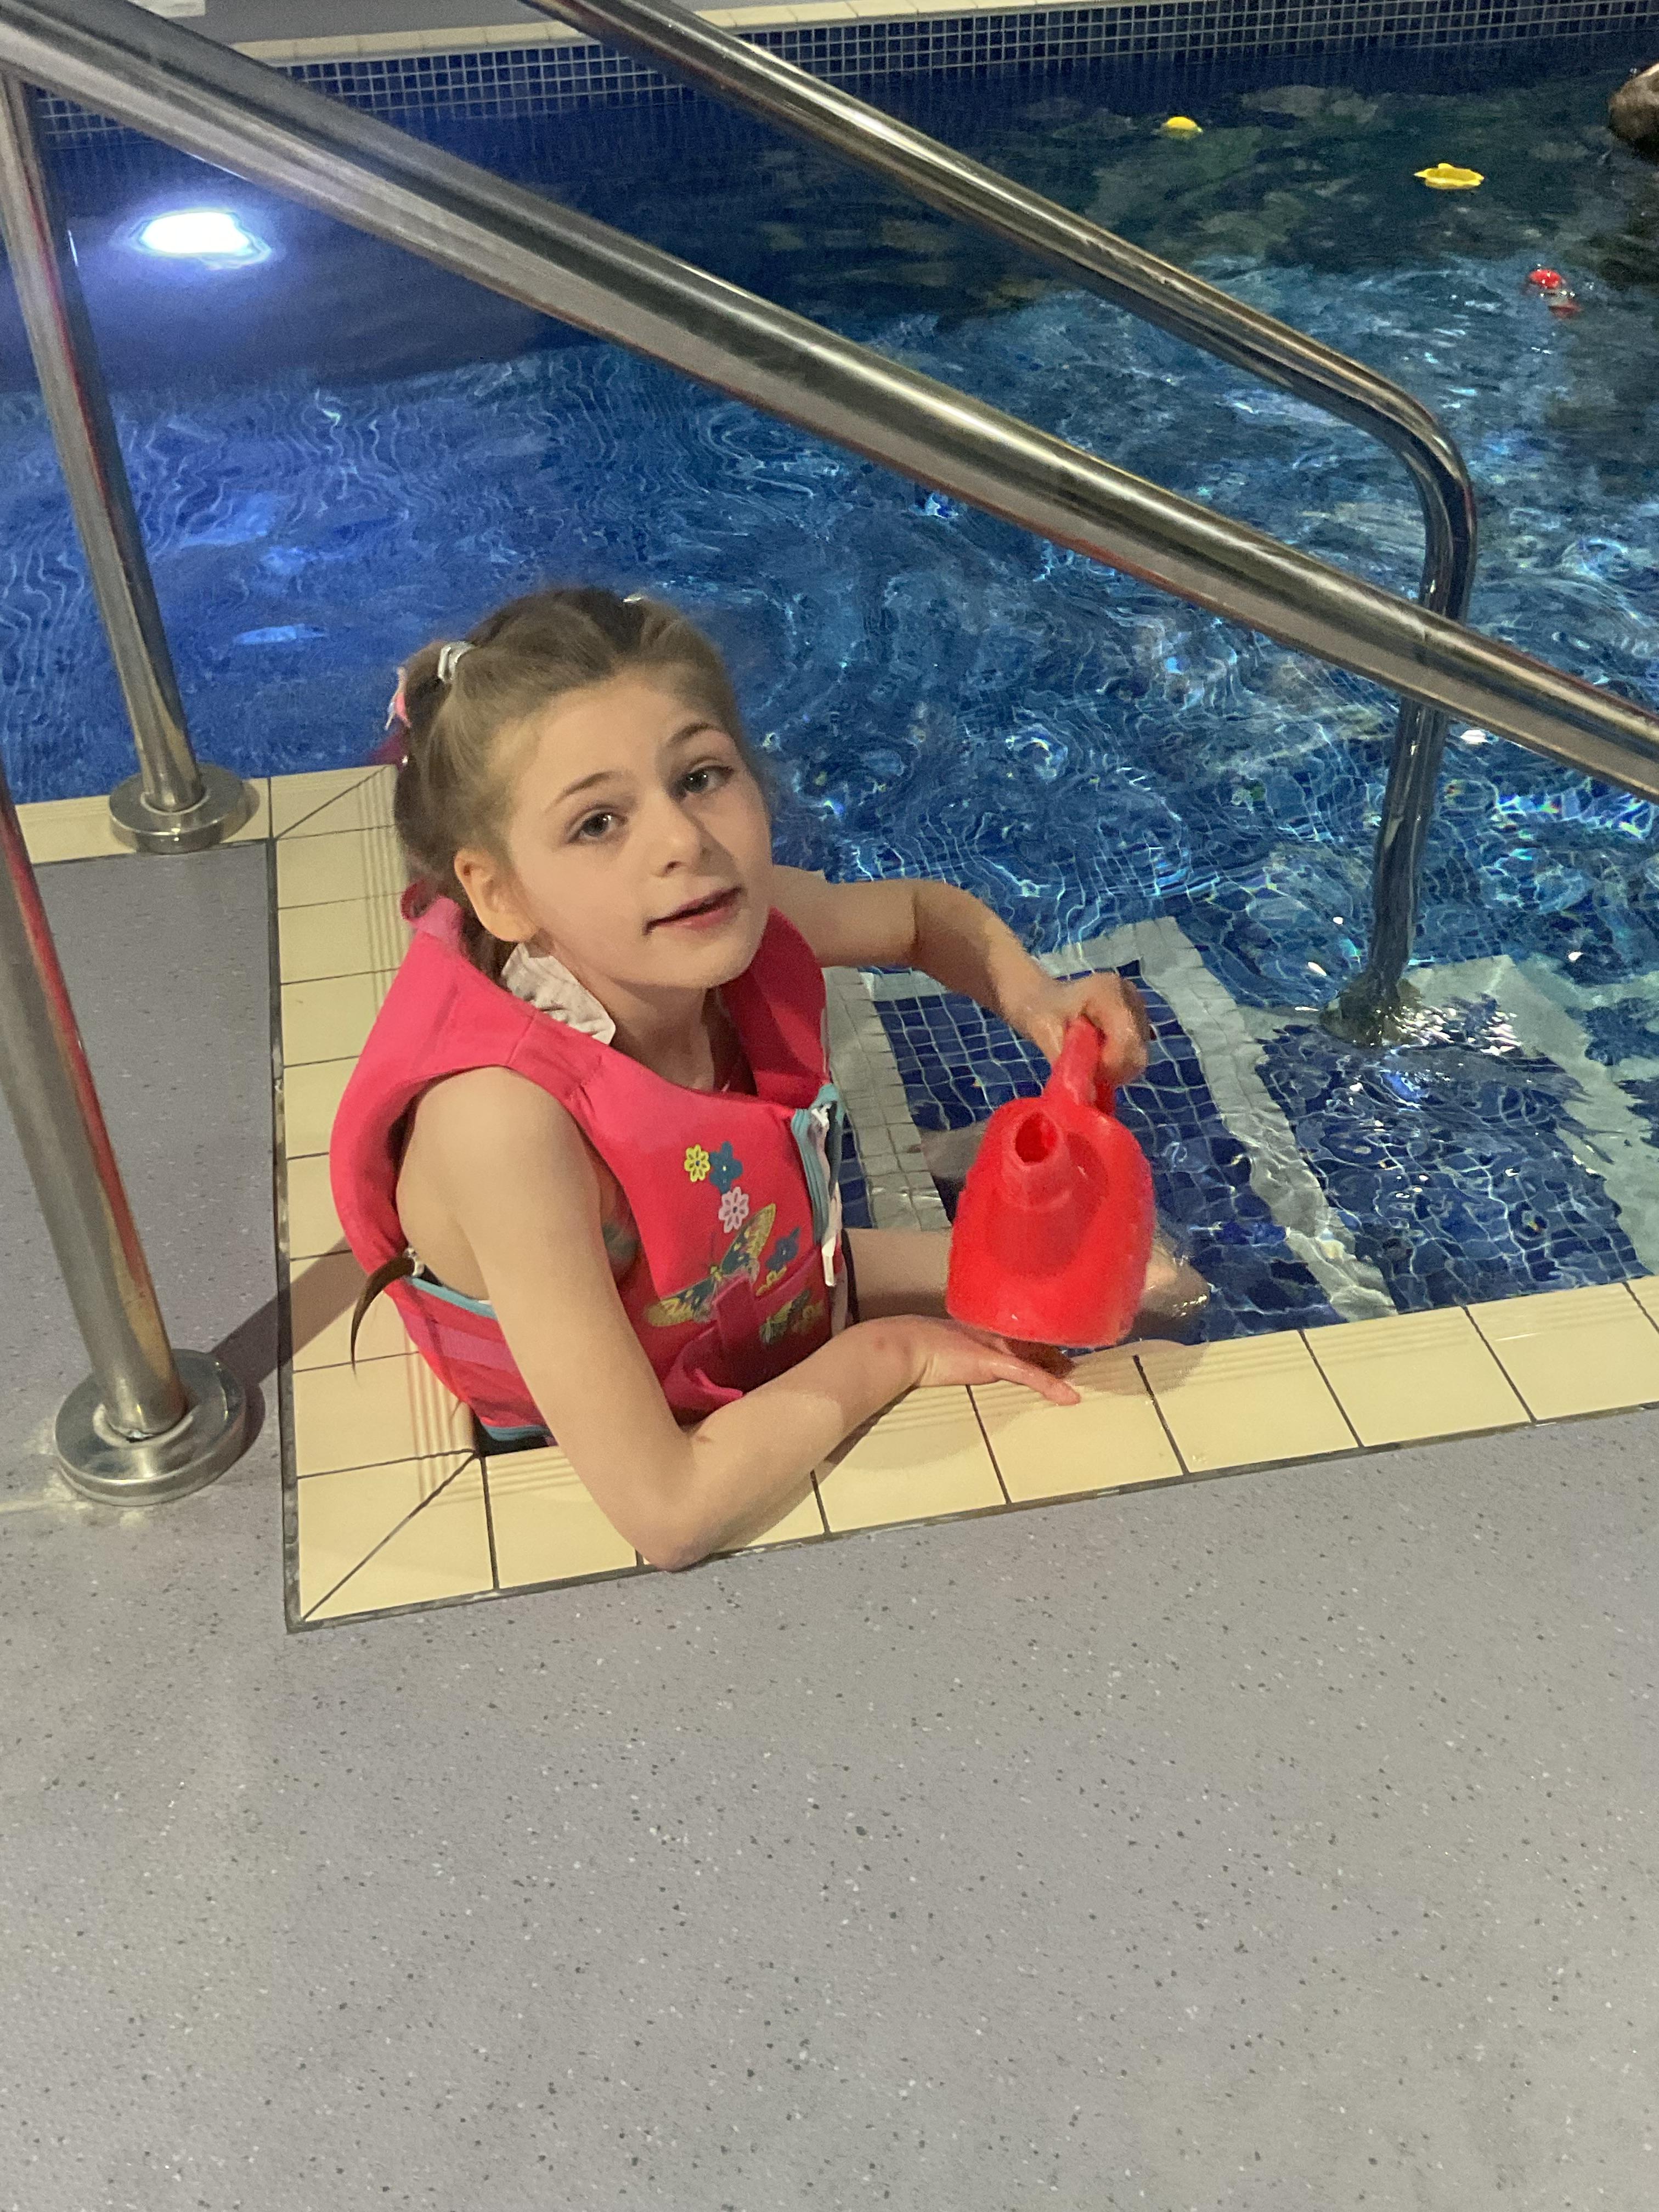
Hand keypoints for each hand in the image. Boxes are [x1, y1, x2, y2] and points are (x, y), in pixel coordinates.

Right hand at [891, 1315, 1079, 1405]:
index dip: (1032, 1340)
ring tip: (1074, 1377)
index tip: (1046, 1347)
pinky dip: (1050, 1386)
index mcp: (979, 1328)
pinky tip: (1068, 1397)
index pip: (1013, 1334)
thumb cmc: (915, 1347)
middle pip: (1030, 1342)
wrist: (906, 1346)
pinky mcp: (994, 1362)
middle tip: (1070, 1363)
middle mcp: (992, 1333)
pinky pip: (1029, 1375)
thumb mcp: (941, 1348)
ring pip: (1036, 1356)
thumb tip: (954, 1360)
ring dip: (1056, 1369)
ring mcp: (995, 1346)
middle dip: (1051, 1352)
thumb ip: (954, 1352)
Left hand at [1014, 971, 1151, 1087]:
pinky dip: (1120, 1064)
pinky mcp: (1139, 1022)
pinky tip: (1101, 1056)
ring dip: (1116, 1069)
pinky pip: (1137, 1054)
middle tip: (1088, 1072)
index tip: (1088, 1073)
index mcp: (1109, 992)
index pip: (1127, 1036)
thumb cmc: (1043, 1012)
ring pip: (1139, 1056)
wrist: (1046, 1001)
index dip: (1112, 1064)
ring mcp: (1138, 1009)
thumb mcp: (1044, 1031)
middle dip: (1114, 1070)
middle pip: (1137, 1049)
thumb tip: (1085, 1093)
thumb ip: (1064, 1058)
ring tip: (1091, 1062)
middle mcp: (1131, 997)